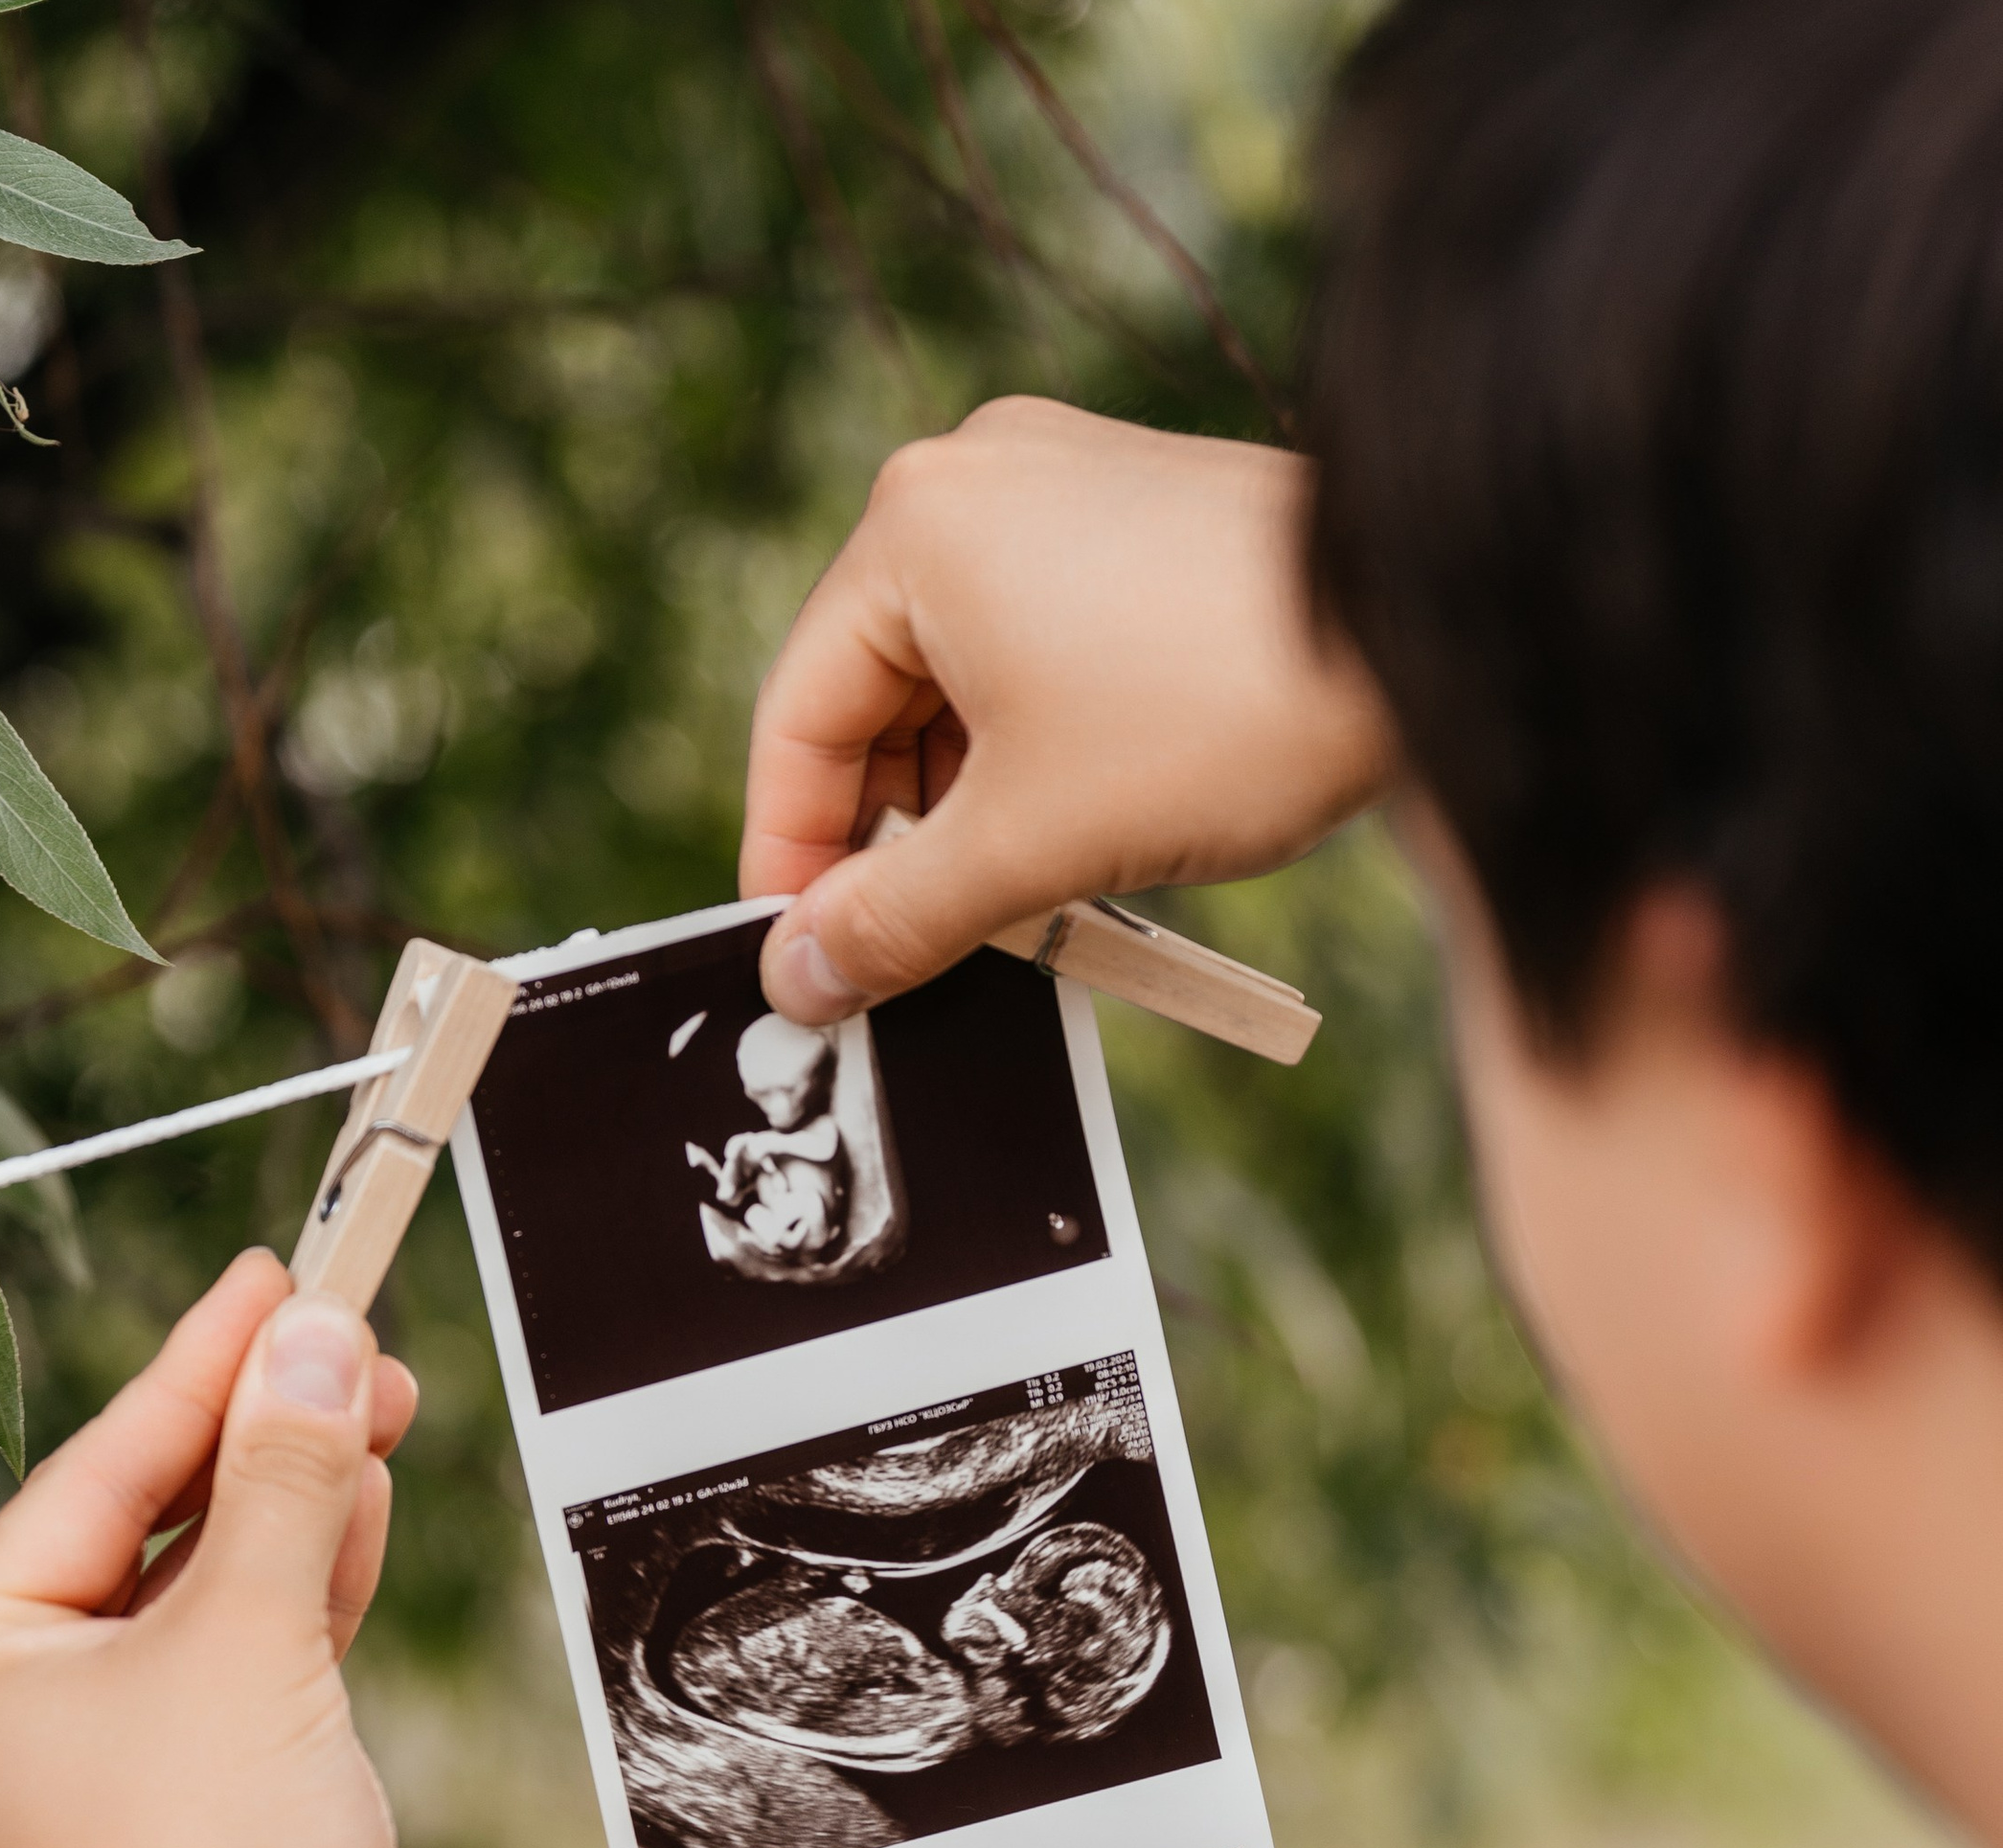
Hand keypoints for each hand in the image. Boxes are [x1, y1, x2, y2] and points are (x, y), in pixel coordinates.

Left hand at [0, 1248, 421, 1847]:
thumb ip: (288, 1475)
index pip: (98, 1469)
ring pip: (210, 1574)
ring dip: (298, 1496)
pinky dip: (305, 1579)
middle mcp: (13, 1703)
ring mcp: (101, 1749)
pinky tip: (360, 1510)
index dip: (198, 1365)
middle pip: (154, 1514)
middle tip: (355, 1342)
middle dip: (265, 1431)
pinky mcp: (186, 1784)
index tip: (275, 1279)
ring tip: (376, 1410)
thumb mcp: (253, 1635)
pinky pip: (242, 1642)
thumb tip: (320, 1343)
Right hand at [742, 396, 1397, 1020]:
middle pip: (873, 697)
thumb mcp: (1032, 842)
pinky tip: (1068, 834)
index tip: (807, 960)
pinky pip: (1032, 650)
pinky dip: (1028, 750)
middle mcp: (973, 479)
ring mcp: (1061, 487)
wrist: (1443, 621)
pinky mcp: (1134, 519)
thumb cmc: (1224, 711)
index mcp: (914, 528)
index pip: (797, 719)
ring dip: (964, 805)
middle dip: (891, 836)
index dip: (791, 857)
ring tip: (1006, 906)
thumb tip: (797, 979)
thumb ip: (896, 918)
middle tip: (912, 952)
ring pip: (957, 683)